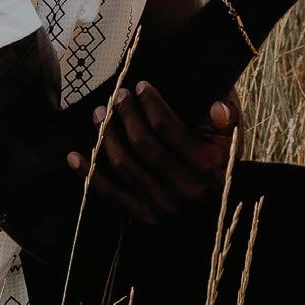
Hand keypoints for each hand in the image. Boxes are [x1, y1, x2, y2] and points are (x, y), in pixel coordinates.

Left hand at [70, 77, 237, 222]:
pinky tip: (74, 155)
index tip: (139, 86)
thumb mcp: (231, 135)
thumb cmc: (219, 157)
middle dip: (125, 116)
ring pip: (124, 166)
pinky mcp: (146, 218)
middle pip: (143, 145)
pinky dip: (89, 175)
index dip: (149, 103)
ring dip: (106, 138)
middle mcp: (186, 189)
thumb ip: (227, 117)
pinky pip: (111, 194)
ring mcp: (164, 207)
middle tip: (117, 96)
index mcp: (207, 164)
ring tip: (99, 115)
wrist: (216, 200)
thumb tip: (217, 106)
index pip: (166, 128)